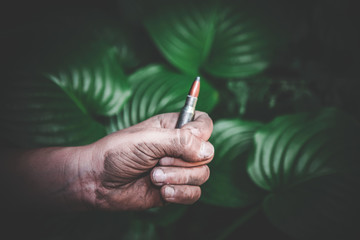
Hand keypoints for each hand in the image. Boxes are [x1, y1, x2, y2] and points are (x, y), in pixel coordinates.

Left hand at [85, 111, 213, 210]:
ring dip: (177, 178)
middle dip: (182, 161)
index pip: (203, 124)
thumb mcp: (149, 140)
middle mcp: (179, 148)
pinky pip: (194, 193)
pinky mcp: (174, 189)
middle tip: (158, 161)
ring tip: (153, 177)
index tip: (186, 137)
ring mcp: (177, 169)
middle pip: (206, 154)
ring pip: (202, 175)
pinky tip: (162, 192)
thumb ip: (180, 141)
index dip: (201, 132)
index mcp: (173, 127)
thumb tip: (207, 151)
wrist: (98, 181)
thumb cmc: (117, 152)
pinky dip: (180, 194)